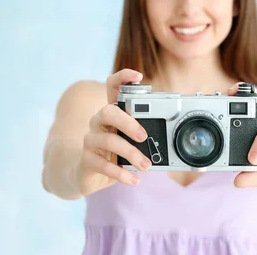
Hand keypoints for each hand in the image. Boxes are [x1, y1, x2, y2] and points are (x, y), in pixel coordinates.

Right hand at [73, 69, 151, 194]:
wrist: (86, 176)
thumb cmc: (114, 154)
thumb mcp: (129, 142)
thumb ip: (143, 135)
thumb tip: (170, 138)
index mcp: (112, 113)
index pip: (111, 87)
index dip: (122, 77)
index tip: (138, 76)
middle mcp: (98, 122)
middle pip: (108, 111)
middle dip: (128, 122)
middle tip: (144, 136)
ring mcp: (90, 140)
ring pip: (108, 141)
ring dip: (131, 154)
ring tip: (146, 166)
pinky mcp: (86, 159)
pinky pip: (103, 165)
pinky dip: (121, 173)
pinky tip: (133, 179)